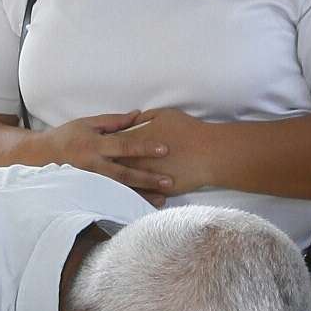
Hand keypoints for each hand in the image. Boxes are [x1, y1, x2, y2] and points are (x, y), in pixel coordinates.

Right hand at [34, 112, 173, 193]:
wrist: (40, 157)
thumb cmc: (67, 136)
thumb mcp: (87, 123)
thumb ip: (113, 121)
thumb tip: (138, 115)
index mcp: (95, 145)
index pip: (124, 145)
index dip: (144, 147)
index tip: (165, 149)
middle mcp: (93, 166)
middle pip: (124, 173)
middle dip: (148, 178)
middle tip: (169, 181)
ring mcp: (90, 183)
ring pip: (119, 191)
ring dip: (141, 195)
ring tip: (162, 199)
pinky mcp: (87, 193)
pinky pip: (111, 200)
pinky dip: (127, 204)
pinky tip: (142, 208)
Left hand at [110, 106, 228, 195]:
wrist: (208, 152)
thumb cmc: (188, 130)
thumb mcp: (163, 115)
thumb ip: (144, 118)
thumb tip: (134, 119)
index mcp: (133, 140)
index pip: (112, 143)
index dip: (107, 143)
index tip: (104, 144)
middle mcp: (134, 161)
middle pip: (111, 165)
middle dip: (105, 165)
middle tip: (102, 165)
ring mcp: (144, 178)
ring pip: (123, 183)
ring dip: (117, 182)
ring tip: (113, 182)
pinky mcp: (154, 191)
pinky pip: (140, 195)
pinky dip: (136, 194)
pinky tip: (132, 193)